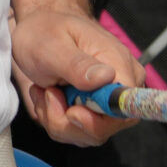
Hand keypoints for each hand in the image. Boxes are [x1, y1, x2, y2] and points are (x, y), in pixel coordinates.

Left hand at [14, 6, 144, 146]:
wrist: (41, 32)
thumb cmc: (47, 32)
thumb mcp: (53, 45)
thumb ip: (77, 64)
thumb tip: (105, 78)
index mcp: (119, 65)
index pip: (125, 109)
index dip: (99, 121)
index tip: (71, 112)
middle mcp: (122, 86)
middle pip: (105, 128)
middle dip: (67, 121)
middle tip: (48, 94)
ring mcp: (110, 101)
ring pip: (88, 134)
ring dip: (57, 119)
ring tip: (46, 90)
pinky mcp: (96, 112)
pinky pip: (78, 132)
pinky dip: (57, 120)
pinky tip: (49, 96)